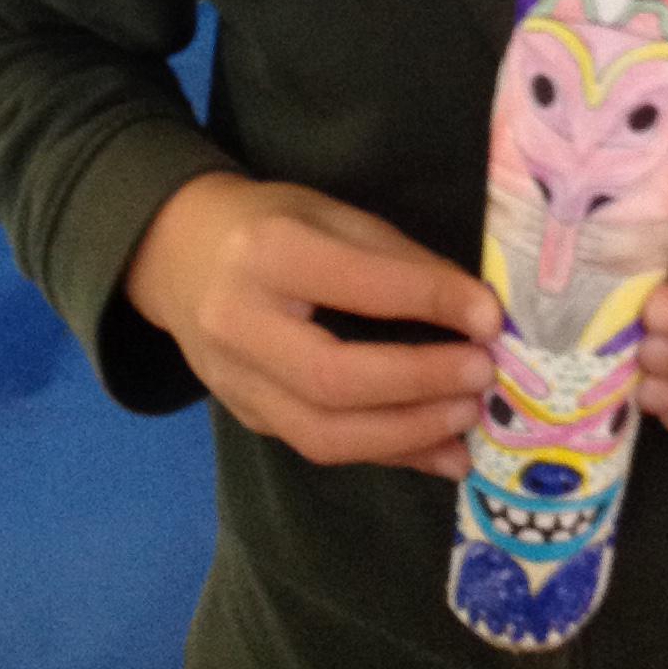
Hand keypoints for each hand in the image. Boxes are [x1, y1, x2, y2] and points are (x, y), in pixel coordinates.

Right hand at [124, 171, 500, 478]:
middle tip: (481, 376)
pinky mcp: (247, 418)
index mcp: (267, 253)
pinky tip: (438, 452)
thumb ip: (398, 261)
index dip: (430, 303)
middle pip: (334, 378)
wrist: (177, 255)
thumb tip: (476, 312)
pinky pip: (320, 448)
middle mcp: (240, 324)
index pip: (357, 286)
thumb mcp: (331, 214)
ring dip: (408, 435)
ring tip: (468, 420)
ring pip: (324, 434)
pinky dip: (387, 454)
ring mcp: (236, 383)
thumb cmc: (270, 223)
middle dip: (419, 383)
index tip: (490, 317)